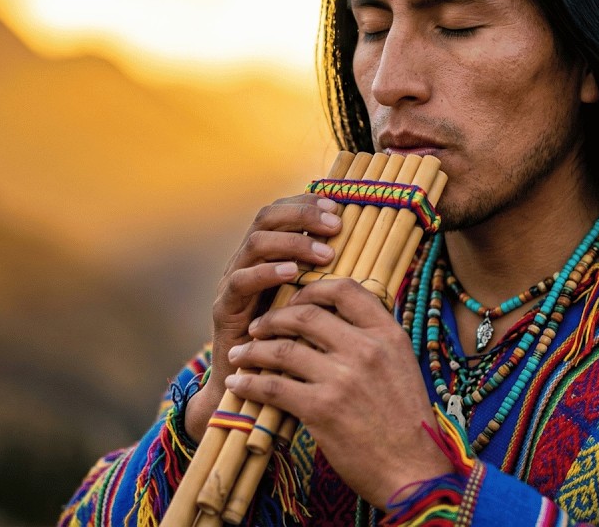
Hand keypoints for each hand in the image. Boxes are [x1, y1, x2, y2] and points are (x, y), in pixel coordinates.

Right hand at [184, 194, 342, 440]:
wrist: (254, 394)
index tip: (339, 207)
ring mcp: (233, 284)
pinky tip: (292, 274)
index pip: (284, 211)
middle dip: (302, 216)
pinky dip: (267, 273)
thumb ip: (332, 280)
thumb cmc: (295, 349)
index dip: (308, 203)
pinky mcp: (224, 310)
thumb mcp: (317, 307)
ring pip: (255, 243)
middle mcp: (248, 262)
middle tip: (335, 225)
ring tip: (323, 252)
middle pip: (266, 217)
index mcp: (270, 255)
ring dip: (291, 242)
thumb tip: (374, 253)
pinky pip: (241, 281)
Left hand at [224, 278, 454, 509]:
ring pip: (282, 349)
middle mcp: (366, 349)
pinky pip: (272, 386)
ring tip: (239, 355)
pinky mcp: (321, 409)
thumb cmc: (405, 423)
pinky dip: (249, 383)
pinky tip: (238, 384)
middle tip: (257, 327)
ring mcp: (342, 378)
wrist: (414, 472)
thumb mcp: (402, 366)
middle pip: (305, 315)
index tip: (293, 300)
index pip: (345, 289)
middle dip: (273, 318)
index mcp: (388, 334)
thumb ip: (374, 340)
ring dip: (252, 350)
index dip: (312, 289)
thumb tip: (336, 322)